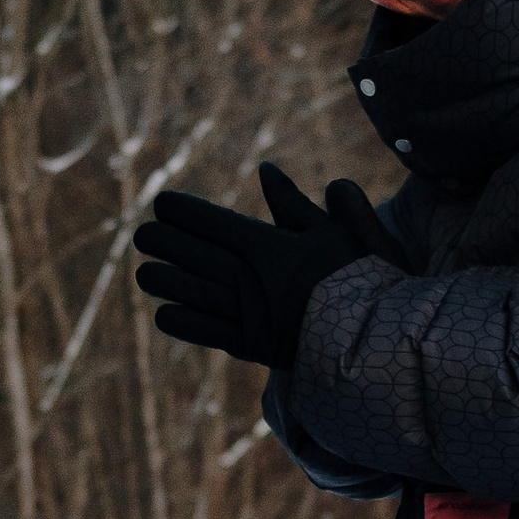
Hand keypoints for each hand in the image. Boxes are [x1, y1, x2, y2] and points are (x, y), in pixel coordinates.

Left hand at [133, 161, 379, 368]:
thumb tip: (266, 171)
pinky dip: (184, 322)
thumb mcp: (337, 230)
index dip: (184, 212)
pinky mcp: (252, 347)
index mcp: (270, 247)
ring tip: (144, 273)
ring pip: (193, 293)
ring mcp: (249, 315)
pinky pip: (207, 333)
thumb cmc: (362, 279)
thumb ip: (296, 203)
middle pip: (196, 256)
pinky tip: (164, 313)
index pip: (215, 223)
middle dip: (165, 243)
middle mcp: (252, 279)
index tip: (161, 203)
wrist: (377, 339)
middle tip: (142, 235)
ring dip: (165, 281)